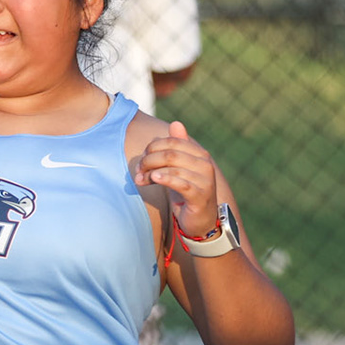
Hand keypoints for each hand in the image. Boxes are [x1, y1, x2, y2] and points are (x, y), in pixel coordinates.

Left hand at [133, 119, 221, 239]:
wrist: (201, 221)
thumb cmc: (187, 192)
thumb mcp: (180, 168)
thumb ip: (177, 147)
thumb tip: (176, 123)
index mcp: (200, 154)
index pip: (172, 141)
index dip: (153, 148)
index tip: (141, 161)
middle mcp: (205, 164)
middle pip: (170, 153)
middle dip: (149, 160)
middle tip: (138, 171)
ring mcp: (205, 180)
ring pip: (173, 168)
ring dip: (151, 173)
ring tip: (141, 180)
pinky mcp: (200, 196)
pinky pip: (180, 183)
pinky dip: (165, 179)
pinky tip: (154, 179)